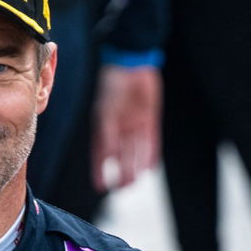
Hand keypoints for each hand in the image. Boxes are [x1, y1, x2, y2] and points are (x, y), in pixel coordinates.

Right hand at [91, 64, 161, 190]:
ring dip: (134, 166)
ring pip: (135, 151)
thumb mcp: (105, 110)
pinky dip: (150, 154)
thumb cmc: (112, 82)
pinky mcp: (150, 119)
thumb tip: (106, 158)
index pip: (100, 152)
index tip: (100, 186)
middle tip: (121, 188)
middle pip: (120, 155)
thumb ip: (106, 134)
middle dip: (121, 171)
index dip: (99, 169)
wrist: (131, 62)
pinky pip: (151, 141)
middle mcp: (120, 127)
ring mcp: (135, 123)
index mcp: (104, 124)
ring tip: (134, 182)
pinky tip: (149, 168)